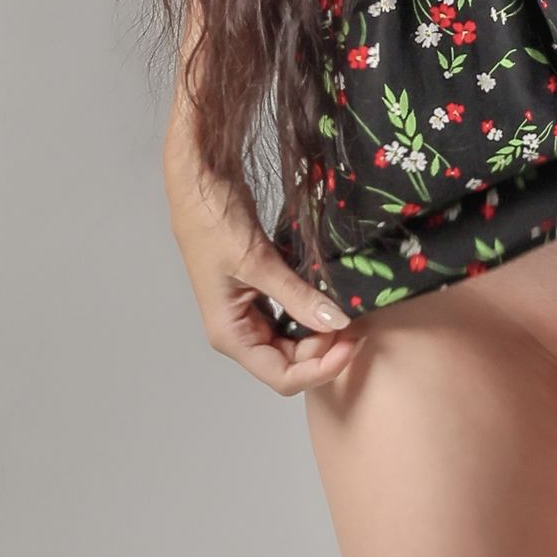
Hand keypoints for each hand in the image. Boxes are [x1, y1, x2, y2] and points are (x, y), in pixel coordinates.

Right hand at [163, 98, 362, 395]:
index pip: (282, 376)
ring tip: (348, 311)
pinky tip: (331, 297)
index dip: (320, 368)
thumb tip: (338, 323)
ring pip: (292, 340)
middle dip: (324, 350)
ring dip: (320, 333)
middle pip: (290, 362)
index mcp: (230, 334)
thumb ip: (298, 296)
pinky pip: (291, 314)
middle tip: (357, 322)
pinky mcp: (260, 289)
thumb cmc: (213, 222)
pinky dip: (312, 311)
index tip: (352, 341)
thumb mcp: (259, 262)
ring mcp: (250, 310)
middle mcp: (239, 330)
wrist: (199, 181)